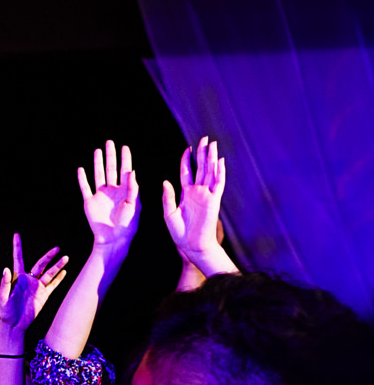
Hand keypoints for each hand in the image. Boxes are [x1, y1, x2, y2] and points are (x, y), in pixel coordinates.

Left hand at [0, 234, 68, 333]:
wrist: (14, 324)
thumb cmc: (5, 311)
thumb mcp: (3, 298)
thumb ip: (5, 284)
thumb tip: (6, 269)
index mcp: (18, 278)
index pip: (18, 259)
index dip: (17, 247)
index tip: (16, 235)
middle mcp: (29, 280)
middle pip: (40, 264)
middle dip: (48, 257)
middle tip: (56, 249)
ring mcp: (37, 287)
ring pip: (49, 274)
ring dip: (58, 266)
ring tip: (66, 258)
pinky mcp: (44, 295)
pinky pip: (53, 285)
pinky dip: (59, 279)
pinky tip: (64, 272)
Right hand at [76, 139, 139, 250]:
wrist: (113, 239)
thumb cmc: (127, 224)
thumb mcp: (134, 205)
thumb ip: (133, 188)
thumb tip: (131, 171)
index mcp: (125, 190)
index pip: (125, 170)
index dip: (125, 158)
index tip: (125, 147)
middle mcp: (113, 190)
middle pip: (111, 169)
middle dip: (111, 156)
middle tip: (110, 143)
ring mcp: (101, 195)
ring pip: (98, 175)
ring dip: (98, 163)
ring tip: (97, 151)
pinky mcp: (90, 202)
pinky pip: (85, 188)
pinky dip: (82, 179)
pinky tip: (81, 170)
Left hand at [161, 136, 231, 273]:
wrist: (191, 246)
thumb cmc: (180, 233)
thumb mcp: (169, 213)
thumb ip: (168, 197)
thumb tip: (165, 181)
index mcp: (186, 194)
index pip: (187, 172)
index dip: (187, 160)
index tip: (187, 148)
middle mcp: (197, 192)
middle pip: (201, 168)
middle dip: (202, 153)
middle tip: (205, 139)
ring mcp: (207, 195)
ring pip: (210, 172)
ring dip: (212, 158)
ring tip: (213, 145)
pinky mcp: (214, 201)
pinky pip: (218, 184)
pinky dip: (220, 173)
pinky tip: (220, 162)